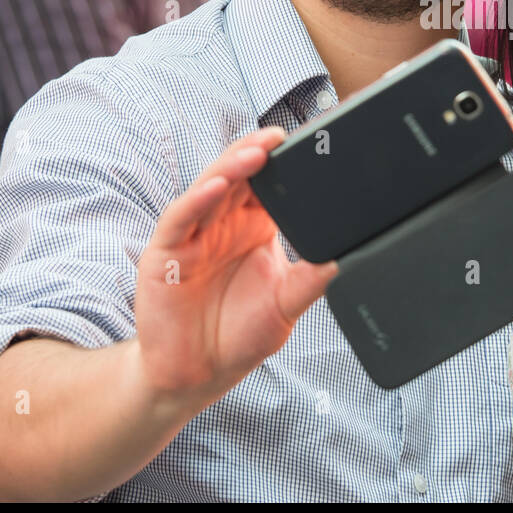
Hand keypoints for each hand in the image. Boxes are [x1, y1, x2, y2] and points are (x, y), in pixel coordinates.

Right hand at [134, 127, 336, 405]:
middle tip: (282, 137)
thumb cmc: (238, 336)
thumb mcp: (285, 305)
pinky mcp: (165, 252)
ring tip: (256, 153)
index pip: (269, 184)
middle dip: (258, 153)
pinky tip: (216, 188)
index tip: (308, 145)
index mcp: (254, 227)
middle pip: (239, 174)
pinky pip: (180, 218)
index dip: (284, 162)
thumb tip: (346, 256)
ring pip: (210, 187)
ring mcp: (193, 234)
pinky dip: (197, 200)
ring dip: (232, 167)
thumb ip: (311, 280)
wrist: (196, 375)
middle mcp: (223, 223)